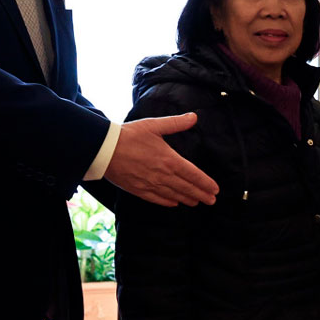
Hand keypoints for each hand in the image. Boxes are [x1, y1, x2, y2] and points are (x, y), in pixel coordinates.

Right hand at [104, 114, 220, 206]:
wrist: (104, 149)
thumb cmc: (129, 135)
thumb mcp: (154, 125)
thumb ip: (175, 123)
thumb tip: (194, 116)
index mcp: (170, 159)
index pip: (194, 174)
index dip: (206, 183)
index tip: (215, 189)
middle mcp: (163, 175)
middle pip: (187, 188)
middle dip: (201, 195)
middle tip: (211, 200)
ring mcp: (151, 184)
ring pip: (174, 195)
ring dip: (187, 199)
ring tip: (197, 202)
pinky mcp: (139, 190)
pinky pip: (157, 199)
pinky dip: (168, 202)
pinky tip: (174, 203)